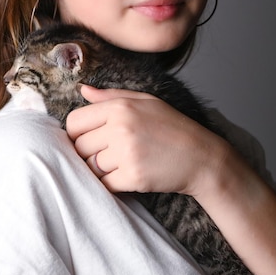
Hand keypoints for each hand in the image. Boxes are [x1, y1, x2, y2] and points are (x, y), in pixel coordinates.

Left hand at [66, 84, 226, 195]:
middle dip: (88, 153)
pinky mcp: (133, 177)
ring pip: (90, 166)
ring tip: (119, 164)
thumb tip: (82, 90)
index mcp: (120, 106)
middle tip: (108, 153)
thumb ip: (110, 95)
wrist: (201, 157)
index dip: (76, 133)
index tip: (88, 139)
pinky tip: (125, 176)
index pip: (74, 122)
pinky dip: (111, 184)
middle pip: (79, 146)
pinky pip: (104, 184)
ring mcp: (127, 153)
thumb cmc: (172, 127)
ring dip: (100, 169)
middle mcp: (120, 127)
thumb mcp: (145, 101)